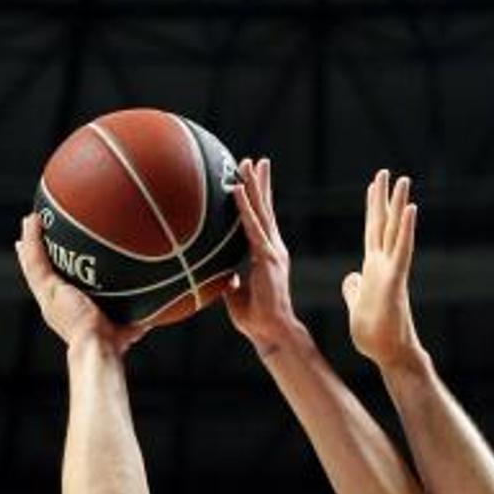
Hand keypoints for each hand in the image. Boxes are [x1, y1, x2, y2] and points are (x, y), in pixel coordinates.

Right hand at [15, 214, 141, 355]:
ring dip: (31, 241)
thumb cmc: (111, 344)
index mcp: (67, 311)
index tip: (53, 259)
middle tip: (29, 239)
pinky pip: (36, 259)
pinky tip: (33, 221)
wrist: (97, 347)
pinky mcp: (47, 289)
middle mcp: (53, 303)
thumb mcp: (127, 326)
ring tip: (30, 221)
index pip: (58, 288)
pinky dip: (33, 239)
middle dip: (35, 257)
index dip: (53, 274)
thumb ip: (138, 317)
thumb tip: (159, 310)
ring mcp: (48, 296)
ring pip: (33, 264)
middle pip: (40, 274)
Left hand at [224, 158, 306, 356]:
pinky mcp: (267, 257)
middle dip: (261, 184)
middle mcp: (272, 248)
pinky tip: (239, 189)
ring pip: (262, 212)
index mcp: (267, 255)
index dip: (258, 200)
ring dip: (255, 186)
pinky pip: (253, 226)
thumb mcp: (235, 296)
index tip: (252, 181)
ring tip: (249, 163)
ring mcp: (271, 251)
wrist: (271, 331)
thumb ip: (230, 283)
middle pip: (266, 209)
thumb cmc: (255, 319)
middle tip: (257, 161)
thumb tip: (220, 277)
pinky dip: (245, 207)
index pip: (262, 222)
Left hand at [342, 170, 421, 369]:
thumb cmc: (375, 336)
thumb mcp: (356, 306)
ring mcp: (392, 272)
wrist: (389, 356)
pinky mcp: (396, 281)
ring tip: (404, 180)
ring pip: (395, 232)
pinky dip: (405, 230)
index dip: (373, 209)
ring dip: (399, 205)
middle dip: (384, 198)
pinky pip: (402, 251)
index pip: (372, 233)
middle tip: (387, 172)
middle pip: (383, 225)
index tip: (373, 187)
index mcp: (373, 271)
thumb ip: (354, 290)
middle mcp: (384, 266)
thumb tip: (351, 278)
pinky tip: (409, 209)